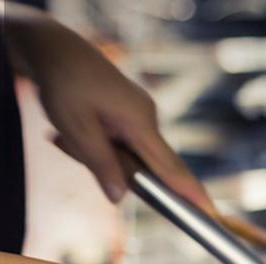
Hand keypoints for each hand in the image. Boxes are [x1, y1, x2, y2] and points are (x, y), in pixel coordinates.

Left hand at [3, 10, 210, 208]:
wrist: (54, 47)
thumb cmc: (63, 84)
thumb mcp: (75, 128)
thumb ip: (101, 164)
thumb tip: (119, 198)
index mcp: (140, 122)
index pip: (171, 168)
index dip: (190, 193)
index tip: (211, 215)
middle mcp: (148, 118)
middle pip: (146, 165)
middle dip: (113, 169)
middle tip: (65, 140)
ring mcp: (141, 114)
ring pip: (128, 155)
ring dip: (95, 154)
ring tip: (61, 133)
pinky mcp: (131, 113)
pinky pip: (122, 143)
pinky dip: (97, 145)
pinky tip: (67, 131)